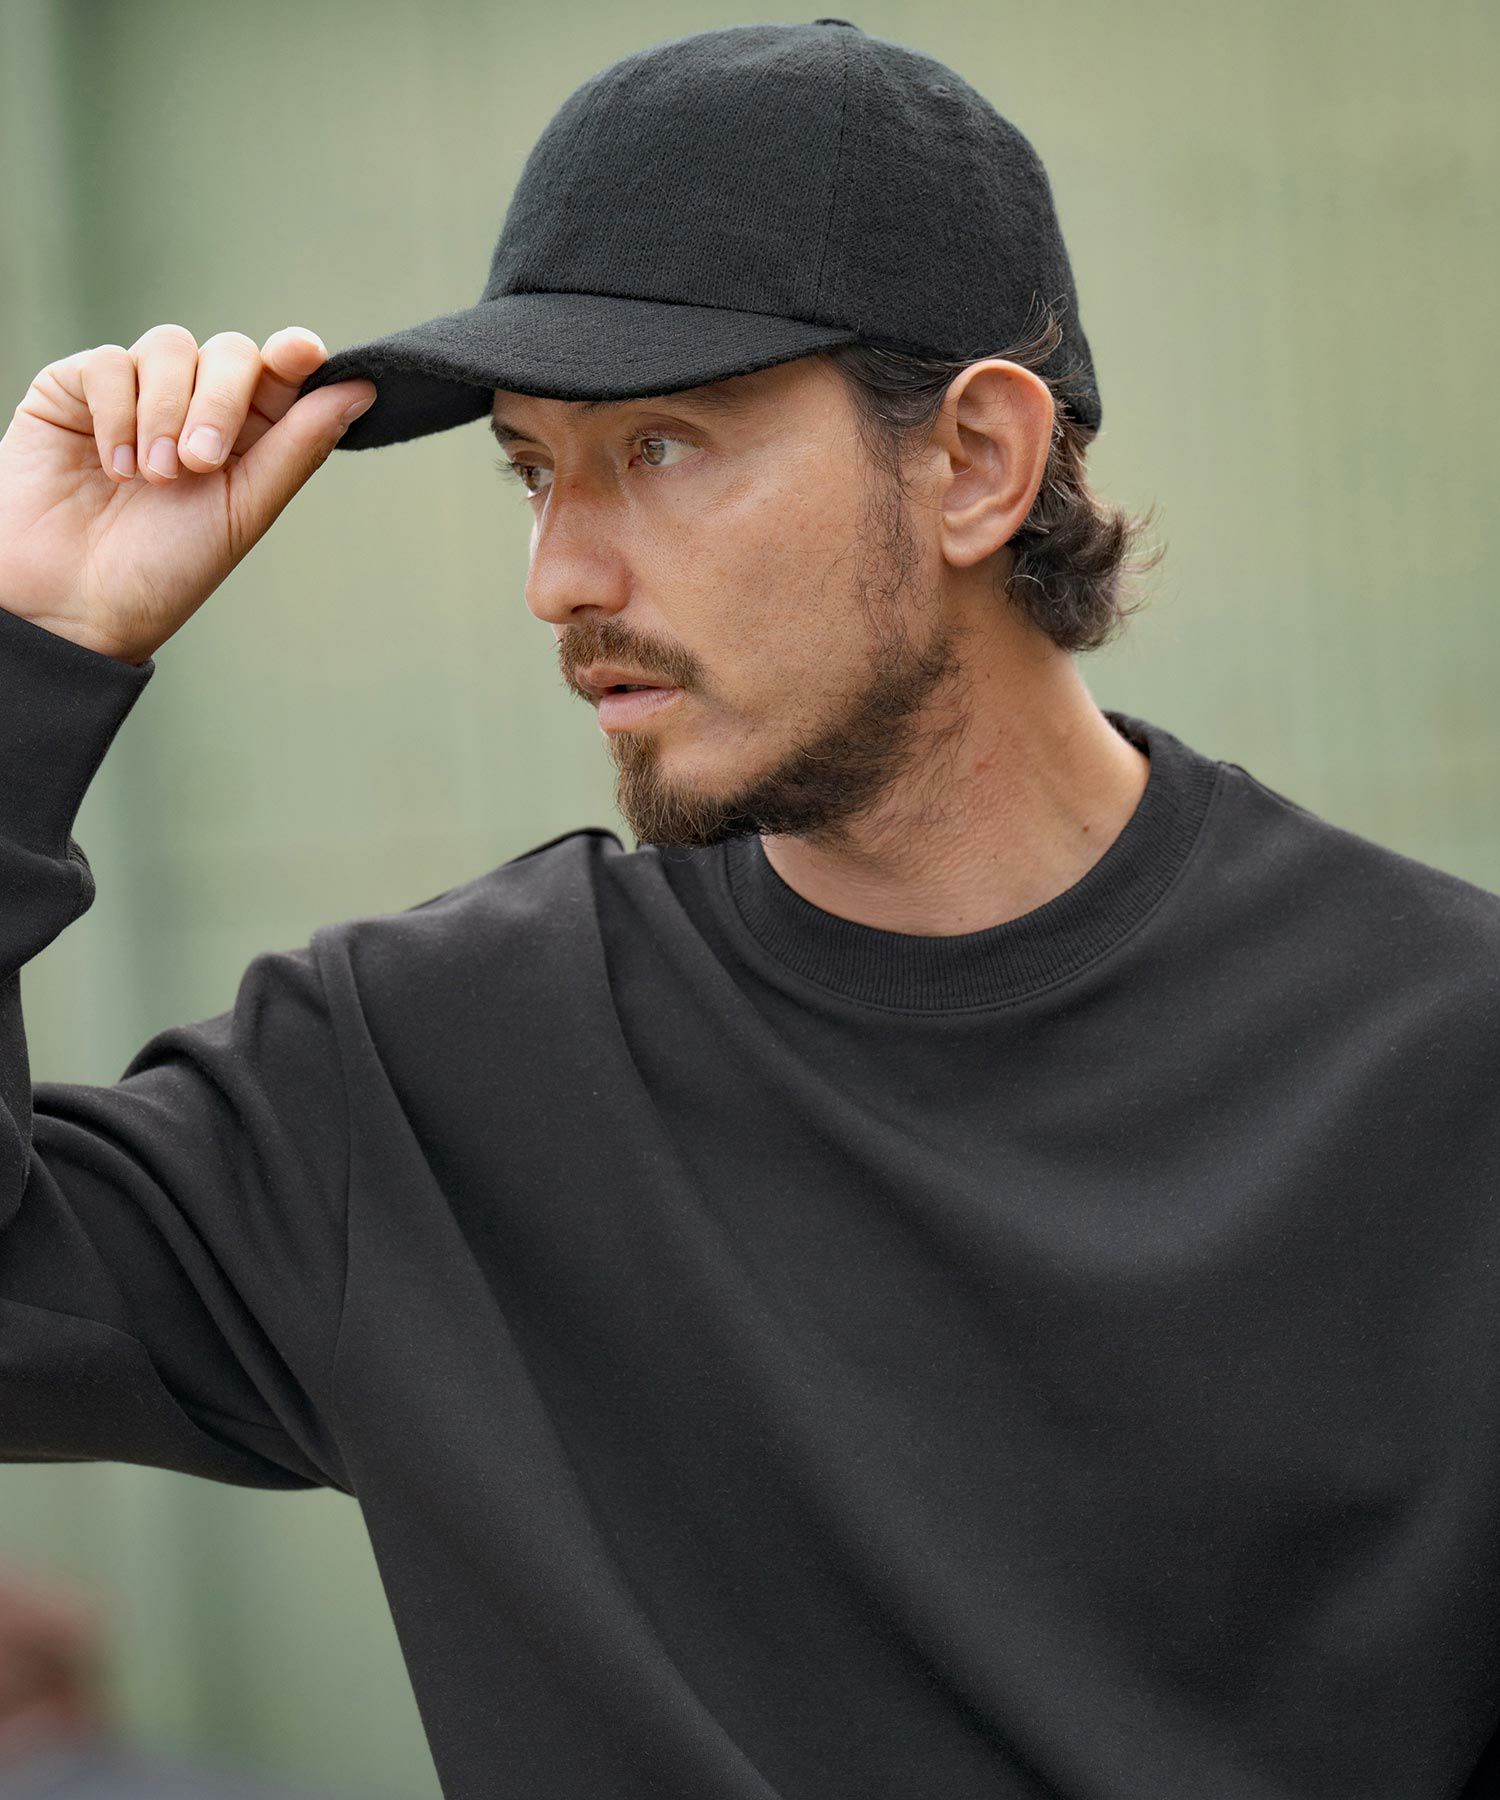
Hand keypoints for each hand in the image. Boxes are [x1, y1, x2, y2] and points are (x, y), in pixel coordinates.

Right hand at [0, 324, 374, 663]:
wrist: (74, 605)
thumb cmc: (162, 572)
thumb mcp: (243, 511)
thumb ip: (298, 446)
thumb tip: (362, 389)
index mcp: (246, 440)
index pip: (278, 376)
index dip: (294, 357)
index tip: (302, 353)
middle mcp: (193, 409)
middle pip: (231, 354)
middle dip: (223, 400)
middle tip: (201, 462)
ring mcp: (135, 395)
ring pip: (171, 347)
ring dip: (167, 410)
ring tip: (155, 477)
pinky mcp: (74, 390)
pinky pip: (108, 363)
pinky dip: (117, 413)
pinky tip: (114, 468)